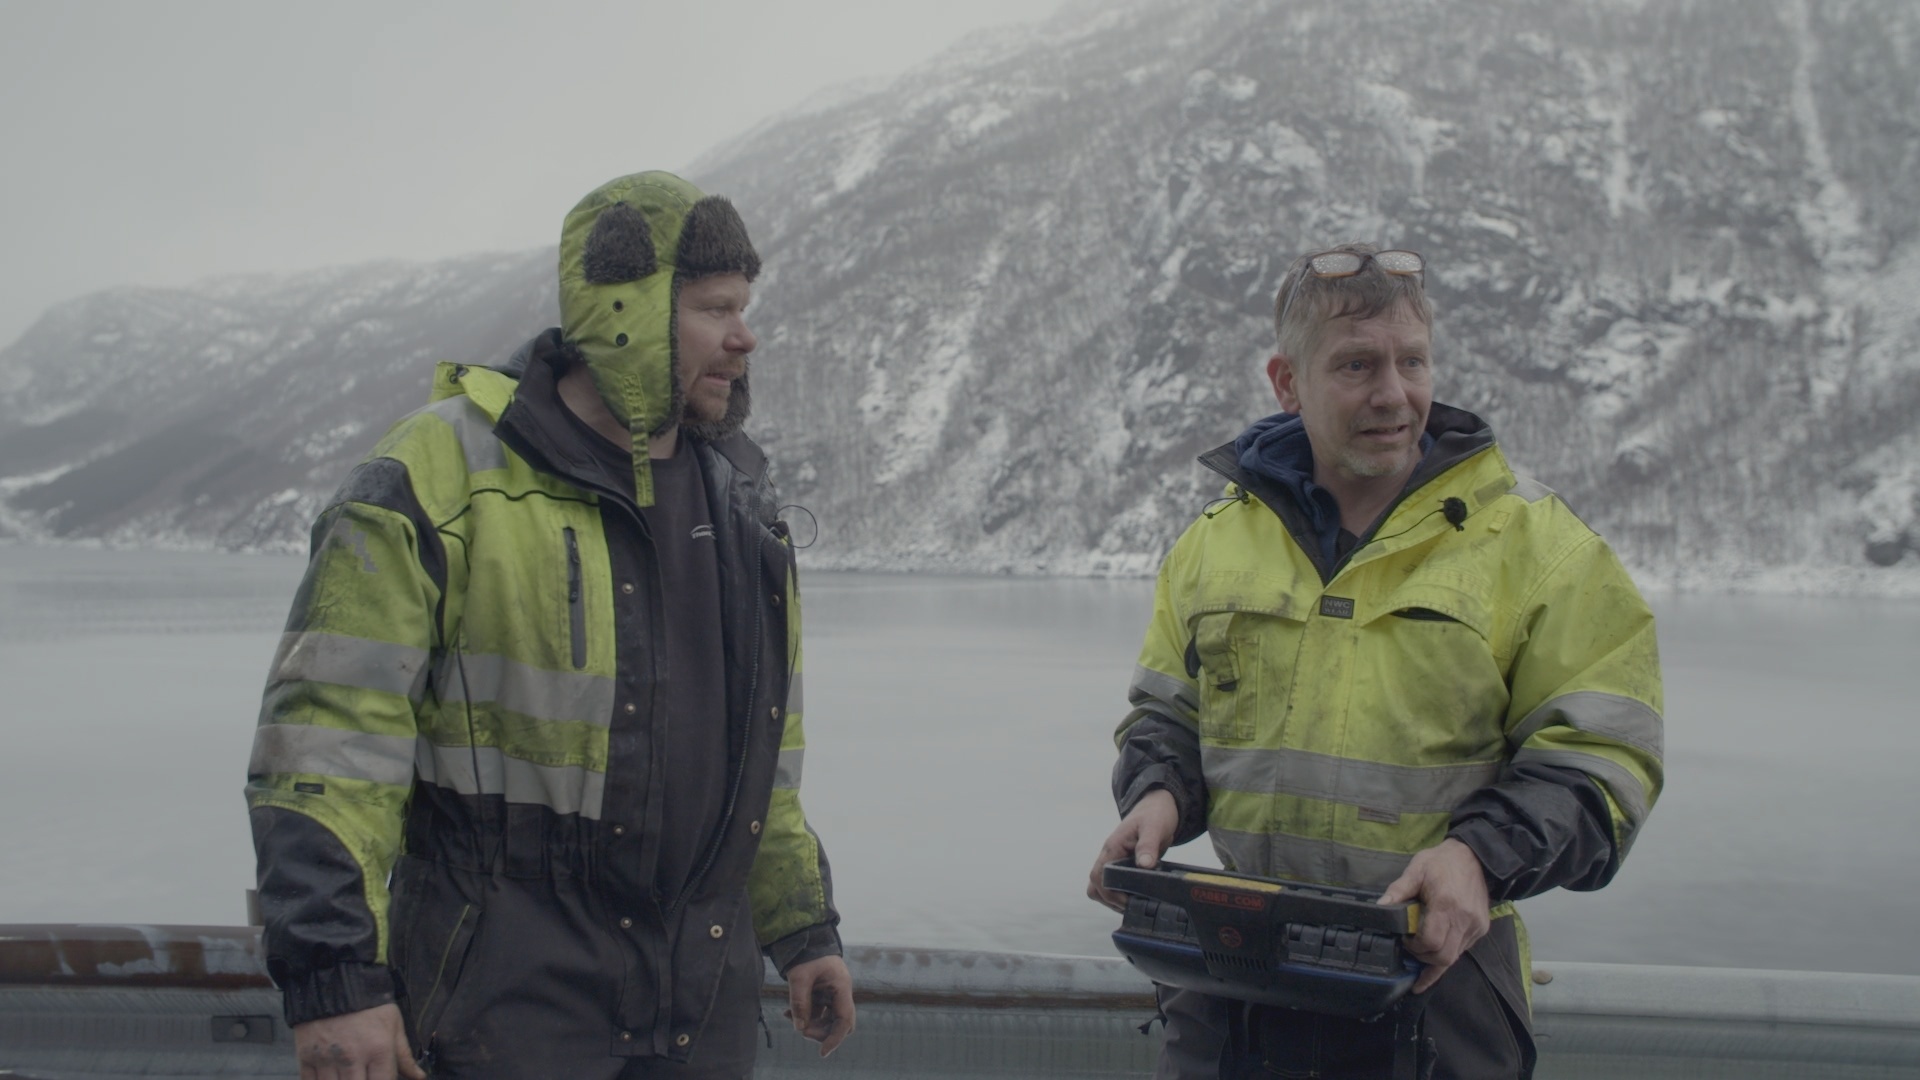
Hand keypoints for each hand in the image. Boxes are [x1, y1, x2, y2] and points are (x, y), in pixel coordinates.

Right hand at [293, 1002, 423, 1079]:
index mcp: (378, 1050)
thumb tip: (419, 1078)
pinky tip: (330, 1076)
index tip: (380, 1077)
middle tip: (363, 1074)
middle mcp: (352, 1058)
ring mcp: (327, 1059)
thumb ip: (404, 1056)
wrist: (335, 981)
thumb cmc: (370, 1005)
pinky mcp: (305, 1058)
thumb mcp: (393, 1025)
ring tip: (349, 1073)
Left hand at [784, 954, 855, 1056]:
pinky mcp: (824, 994)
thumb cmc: (806, 953)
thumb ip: (800, 1002)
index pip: (844, 1020)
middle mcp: (841, 993)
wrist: (804, 937)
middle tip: (802, 1030)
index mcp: (841, 987)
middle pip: (839, 1023)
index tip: (822, 1052)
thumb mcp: (799, 977)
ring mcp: (833, 994)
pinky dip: (806, 1016)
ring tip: (790, 1016)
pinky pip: (818, 1012)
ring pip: (827, 1020)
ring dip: (810, 1024)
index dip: (835, 1038)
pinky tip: (789, 1013)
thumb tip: (799, 1028)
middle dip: (821, 1032)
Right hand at [1086, 788, 1178, 911]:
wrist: (1158, 807)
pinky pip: (1111, 884)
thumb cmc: (1155, 815)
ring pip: (1100, 887)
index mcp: (1113, 847)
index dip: (1110, 893)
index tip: (1129, 902)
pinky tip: (1137, 898)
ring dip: (1113, 899)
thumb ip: (1148, 845)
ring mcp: (1114, 861)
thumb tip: (1144, 866)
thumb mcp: (1154, 828)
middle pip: (1095, 885)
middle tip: (1133, 906)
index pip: (1099, 876)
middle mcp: (1109, 855)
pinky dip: (1120, 895)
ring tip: (1134, 905)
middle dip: (1110, 900)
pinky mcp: (1122, 866)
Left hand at [1378, 838, 1491, 993]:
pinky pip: (1462, 949)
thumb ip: (1398, 890)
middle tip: (1411, 947)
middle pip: (1443, 957)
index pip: (1430, 942)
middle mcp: (1464, 920)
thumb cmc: (1441, 862)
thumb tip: (1380, 907)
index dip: (1414, 947)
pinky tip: (1436, 953)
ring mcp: (1476, 926)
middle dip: (1424, 958)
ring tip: (1421, 949)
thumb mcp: (1416, 870)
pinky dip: (1447, 952)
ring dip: (1435, 958)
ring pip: (1454, 957)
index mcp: (1446, 905)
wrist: (1474, 856)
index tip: (1405, 939)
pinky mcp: (1481, 929)